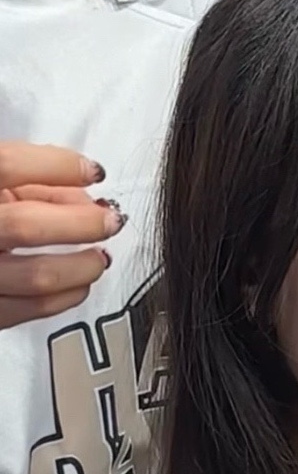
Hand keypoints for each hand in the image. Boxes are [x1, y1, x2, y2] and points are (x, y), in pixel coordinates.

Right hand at [0, 141, 126, 329]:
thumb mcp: (0, 184)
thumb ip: (38, 182)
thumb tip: (87, 200)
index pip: (6, 165)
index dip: (57, 166)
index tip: (93, 171)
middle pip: (24, 225)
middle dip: (80, 223)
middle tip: (110, 221)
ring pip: (37, 276)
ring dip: (82, 266)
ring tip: (99, 257)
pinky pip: (34, 308)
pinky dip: (69, 294)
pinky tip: (80, 282)